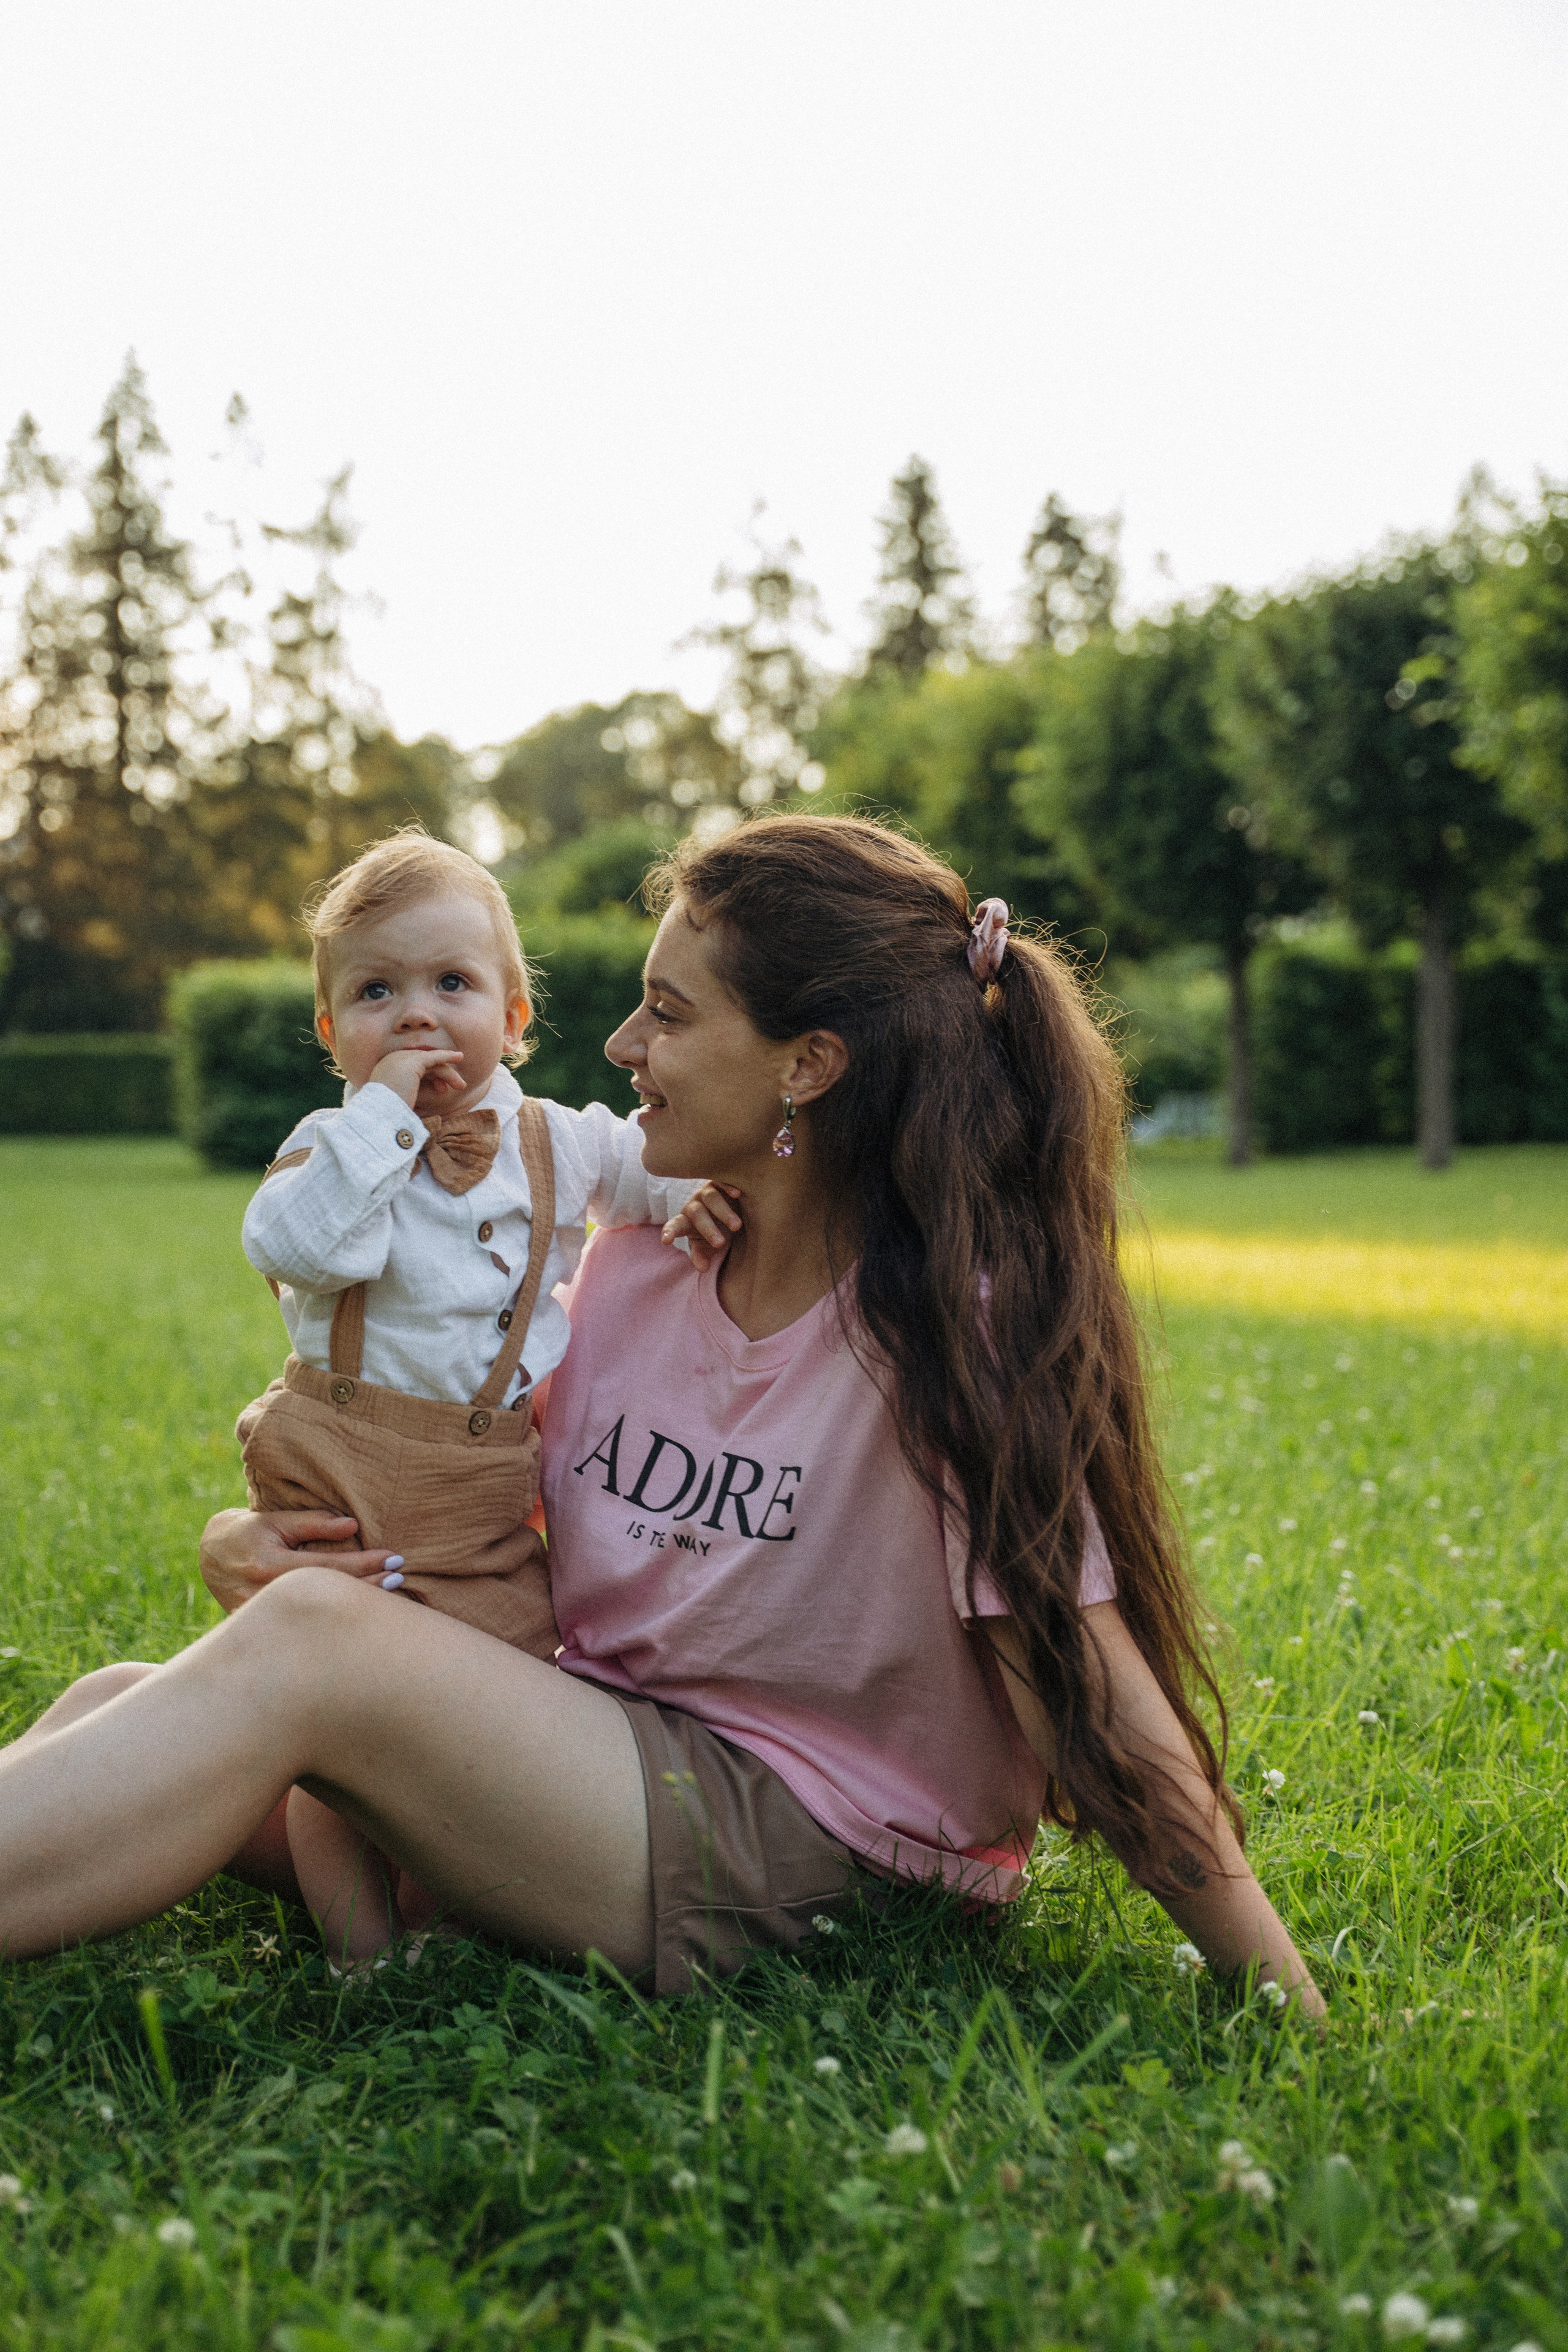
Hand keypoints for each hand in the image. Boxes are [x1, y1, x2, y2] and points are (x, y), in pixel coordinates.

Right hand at [199, 1507, 397, 1614]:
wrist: (210, 1559)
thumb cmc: (247, 1533)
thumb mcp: (274, 1520)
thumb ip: (312, 1523)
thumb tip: (352, 1526)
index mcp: (268, 1564)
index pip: (329, 1567)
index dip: (365, 1564)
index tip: (394, 1558)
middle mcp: (264, 1596)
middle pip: (328, 1597)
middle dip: (368, 1589)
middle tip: (400, 1579)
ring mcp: (262, 1620)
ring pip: (319, 1618)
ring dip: (355, 1607)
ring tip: (391, 1596)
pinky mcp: (265, 1633)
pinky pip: (306, 1628)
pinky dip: (333, 1622)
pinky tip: (359, 1617)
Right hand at [369, 1045, 464, 1108]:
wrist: (379, 1115)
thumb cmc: (387, 1115)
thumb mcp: (397, 1102)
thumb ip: (405, 1094)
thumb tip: (411, 1102)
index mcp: (386, 1069)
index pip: (413, 1068)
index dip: (430, 1076)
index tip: (441, 1090)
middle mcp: (392, 1060)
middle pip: (423, 1064)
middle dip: (441, 1074)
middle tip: (454, 1087)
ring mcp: (402, 1059)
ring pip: (431, 1062)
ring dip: (448, 1073)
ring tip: (461, 1085)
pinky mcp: (413, 1062)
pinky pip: (434, 1057)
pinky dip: (447, 1056)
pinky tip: (459, 1057)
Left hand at [662, 1181, 742, 1272]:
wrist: (730, 1209)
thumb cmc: (716, 1230)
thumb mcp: (708, 1246)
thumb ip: (702, 1255)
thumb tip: (702, 1268)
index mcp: (686, 1221)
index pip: (675, 1226)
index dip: (670, 1232)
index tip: (666, 1241)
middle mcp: (694, 1204)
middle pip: (697, 1214)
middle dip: (708, 1229)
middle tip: (720, 1244)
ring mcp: (706, 1191)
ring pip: (711, 1198)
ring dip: (723, 1212)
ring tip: (737, 1227)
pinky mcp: (720, 1181)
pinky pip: (721, 1181)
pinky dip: (728, 1186)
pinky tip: (737, 1194)